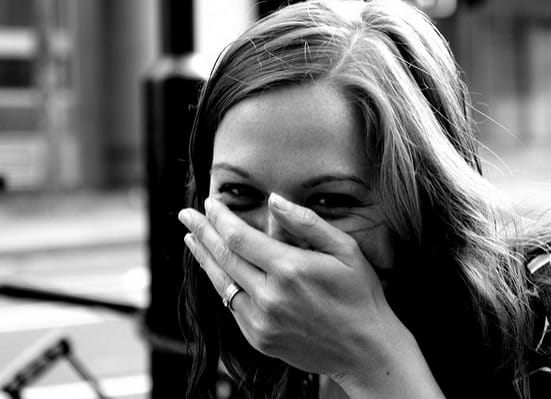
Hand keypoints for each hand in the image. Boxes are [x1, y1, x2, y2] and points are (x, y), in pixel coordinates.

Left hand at [178, 193, 443, 397]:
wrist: (364, 350)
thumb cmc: (360, 295)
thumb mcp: (344, 250)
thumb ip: (306, 223)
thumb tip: (273, 200)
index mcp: (289, 269)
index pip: (239, 237)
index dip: (220, 218)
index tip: (210, 202)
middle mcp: (269, 296)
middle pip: (223, 257)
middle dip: (202, 232)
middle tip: (185, 214)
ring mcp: (261, 320)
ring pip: (221, 282)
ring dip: (204, 258)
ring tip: (190, 239)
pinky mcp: (259, 338)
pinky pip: (232, 306)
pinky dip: (222, 284)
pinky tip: (217, 270)